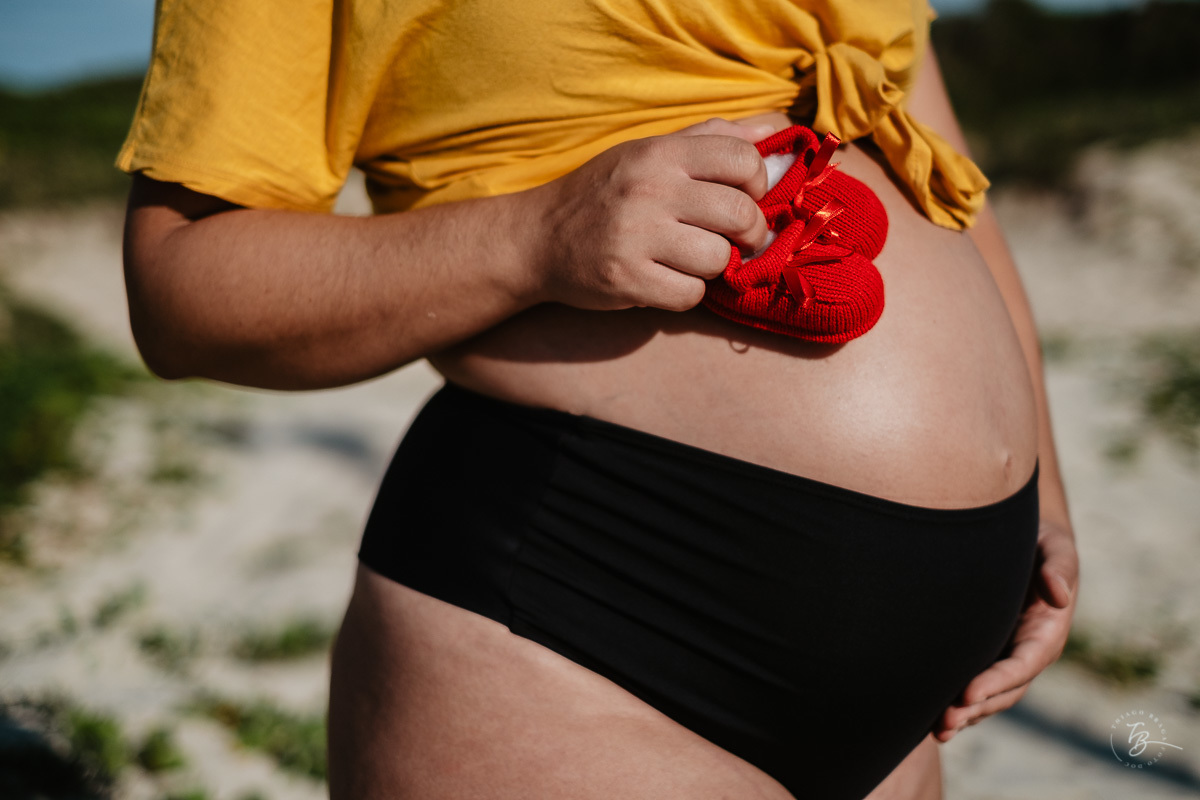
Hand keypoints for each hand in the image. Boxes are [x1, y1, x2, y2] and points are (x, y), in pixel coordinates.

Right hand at [528, 117, 775, 311]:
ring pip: (717, 258)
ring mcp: (636, 236)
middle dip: (749, 233)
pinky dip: (686, 293)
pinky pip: (689, 294)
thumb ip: (714, 138)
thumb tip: (778, 127)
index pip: (743, 159)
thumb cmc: (607, 193)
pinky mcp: (626, 279)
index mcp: (660, 153)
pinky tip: (667, 280)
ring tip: (689, 258)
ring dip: (712, 265)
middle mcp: (649, 190)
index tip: (745, 196)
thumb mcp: (652, 152)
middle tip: (735, 239)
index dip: (758, 182)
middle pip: (740, 214)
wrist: (539, 238)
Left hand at [933, 518, 1079, 741]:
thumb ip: (1058, 567)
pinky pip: (974, 685)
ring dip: (965, 715)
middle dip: (976, 708)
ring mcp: (1006, 657)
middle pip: (1003, 690)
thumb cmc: (1041, 542)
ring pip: (988, 696)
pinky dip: (958, 704)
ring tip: (937, 729)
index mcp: (1046, 633)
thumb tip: (1058, 595)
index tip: (967, 693)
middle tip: (944, 721)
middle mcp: (1027, 653)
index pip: (1022, 665)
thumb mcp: (1054, 547)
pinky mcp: (986, 654)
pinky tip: (930, 719)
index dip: (996, 682)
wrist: (1024, 539)